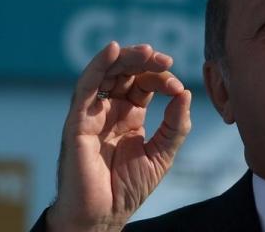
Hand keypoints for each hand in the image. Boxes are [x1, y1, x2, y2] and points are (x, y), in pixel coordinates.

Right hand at [46, 42, 190, 231]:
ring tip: (147, 52)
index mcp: (131, 115)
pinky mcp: (78, 121)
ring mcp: (94, 113)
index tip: (178, 87)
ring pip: (107, 73)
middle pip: (126, 73)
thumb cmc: (129, 187)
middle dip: (145, 62)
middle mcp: (111, 109)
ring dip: (126, 58)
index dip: (162, 80)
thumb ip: (176, 125)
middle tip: (165, 59)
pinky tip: (113, 50)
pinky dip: (98, 66)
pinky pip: (86, 87)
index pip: (145, 85)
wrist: (104, 215)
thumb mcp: (162, 153)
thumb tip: (186, 92)